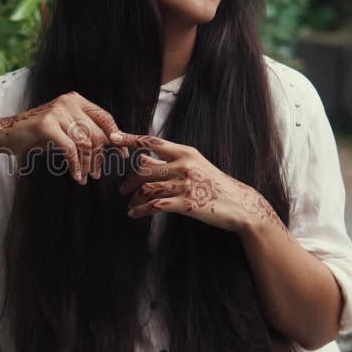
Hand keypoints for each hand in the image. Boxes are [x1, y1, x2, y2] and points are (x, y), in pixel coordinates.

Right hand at [0, 91, 128, 184]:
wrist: (6, 135)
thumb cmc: (37, 135)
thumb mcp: (65, 131)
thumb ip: (86, 133)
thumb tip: (115, 143)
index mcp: (76, 100)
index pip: (104, 117)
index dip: (116, 136)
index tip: (122, 154)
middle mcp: (68, 102)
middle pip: (96, 132)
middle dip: (100, 157)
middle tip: (97, 173)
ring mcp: (57, 111)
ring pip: (85, 142)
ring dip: (88, 164)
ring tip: (85, 177)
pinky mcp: (46, 125)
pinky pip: (70, 149)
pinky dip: (75, 165)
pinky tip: (75, 174)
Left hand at [109, 132, 277, 233]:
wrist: (239, 204)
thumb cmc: (213, 184)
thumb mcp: (193, 165)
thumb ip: (168, 160)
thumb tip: (143, 157)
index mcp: (185, 152)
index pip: (152, 142)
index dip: (130, 139)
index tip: (113, 137)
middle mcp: (184, 165)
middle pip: (145, 168)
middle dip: (130, 180)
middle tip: (122, 190)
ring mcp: (186, 184)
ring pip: (148, 188)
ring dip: (134, 198)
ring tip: (130, 206)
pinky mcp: (187, 203)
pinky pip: (156, 205)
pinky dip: (141, 210)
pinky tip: (135, 214)